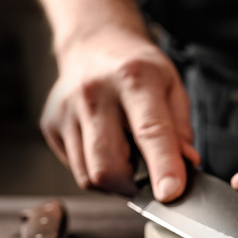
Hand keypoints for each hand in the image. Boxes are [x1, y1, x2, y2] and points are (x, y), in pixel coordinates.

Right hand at [41, 27, 199, 201]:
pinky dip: (97, 172)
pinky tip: (107, 149)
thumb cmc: (138, 68)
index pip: (149, 131)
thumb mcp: (172, 85)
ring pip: (89, 176)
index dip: (163, 166)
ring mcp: (66, 111)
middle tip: (150, 179)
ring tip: (129, 159)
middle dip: (134, 186)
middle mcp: (93, 93)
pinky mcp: (50, 126)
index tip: (170, 193)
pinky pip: (76, 169)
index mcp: (133, 78)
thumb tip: (187, 164)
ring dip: (115, 183)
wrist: (93, 44)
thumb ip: (181, 127)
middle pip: (108, 166)